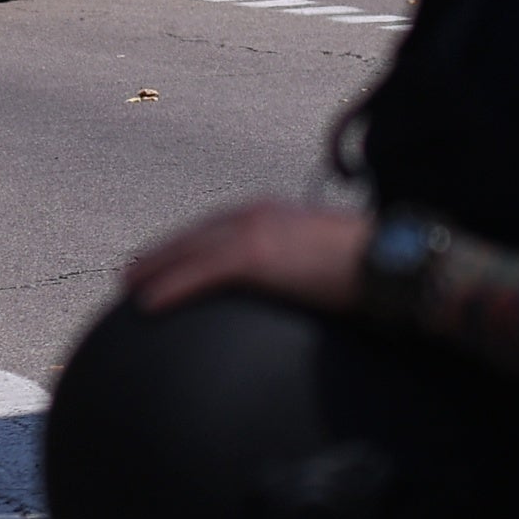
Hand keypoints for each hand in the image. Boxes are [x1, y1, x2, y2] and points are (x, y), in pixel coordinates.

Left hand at [123, 198, 368, 315]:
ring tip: (127, 289)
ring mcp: (252, 233)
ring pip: (186, 252)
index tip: (165, 258)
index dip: (186, 243)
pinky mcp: (254, 256)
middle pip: (193, 235)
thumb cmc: (371, 265)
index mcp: (273, 213)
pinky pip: (198, 274)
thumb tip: (302, 288)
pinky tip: (146, 306)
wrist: (391, 259)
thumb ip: (304, 264)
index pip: (216, 226)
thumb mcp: (328, 257)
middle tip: (132, 274)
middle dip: (161, 254)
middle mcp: (256, 215)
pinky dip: (170, 288)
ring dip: (153, 270)